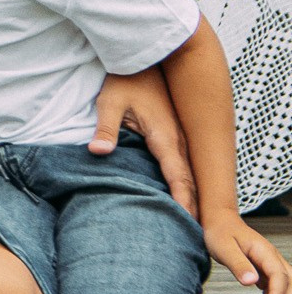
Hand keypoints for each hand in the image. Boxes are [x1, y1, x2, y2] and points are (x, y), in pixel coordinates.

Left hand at [89, 69, 194, 211]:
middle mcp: (178, 140)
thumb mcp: (110, 102)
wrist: (143, 59)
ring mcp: (179, 137)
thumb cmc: (124, 81)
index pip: (178, 176)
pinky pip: (182, 163)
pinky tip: (182, 195)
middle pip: (189, 179)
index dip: (183, 200)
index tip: (187, 222)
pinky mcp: (173, 134)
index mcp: (165, 136)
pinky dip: (185, 181)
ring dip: (191, 195)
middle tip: (195, 234)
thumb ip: (105, 129)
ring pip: (188, 172)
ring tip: (191, 222)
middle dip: (192, 205)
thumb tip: (98, 152)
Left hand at [204, 213, 289, 293]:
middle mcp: (273, 260)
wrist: (221, 223)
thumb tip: (251, 282)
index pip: (280, 276)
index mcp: (265, 253)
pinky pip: (273, 291)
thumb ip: (238, 264)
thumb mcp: (224, 247)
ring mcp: (271, 268)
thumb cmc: (221, 233)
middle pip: (290, 285)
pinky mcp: (266, 274)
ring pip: (284, 290)